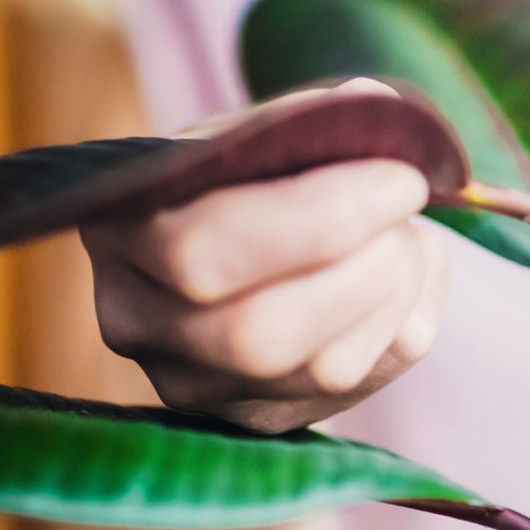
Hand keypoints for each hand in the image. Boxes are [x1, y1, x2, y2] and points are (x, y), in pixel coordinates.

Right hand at [82, 81, 448, 433]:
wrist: (243, 241)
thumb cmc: (248, 174)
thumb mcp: (258, 131)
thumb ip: (312, 119)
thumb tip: (377, 111)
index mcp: (119, 229)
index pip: (206, 251)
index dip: (321, 218)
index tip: (402, 178)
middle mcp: (138, 323)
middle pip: (257, 334)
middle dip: (364, 266)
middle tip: (409, 206)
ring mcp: (196, 386)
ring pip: (322, 369)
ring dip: (394, 290)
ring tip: (406, 236)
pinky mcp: (263, 418)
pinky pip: (364, 382)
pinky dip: (409, 315)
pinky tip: (406, 276)